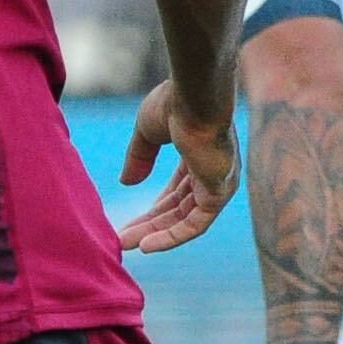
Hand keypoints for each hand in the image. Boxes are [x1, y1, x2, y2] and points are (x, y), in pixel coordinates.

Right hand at [117, 78, 238, 250]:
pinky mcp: (220, 192)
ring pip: (185, 218)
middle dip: (149, 225)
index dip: (154, 208)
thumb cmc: (174, 104)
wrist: (195, 97)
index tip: (129, 221)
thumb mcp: (148, 132)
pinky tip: (146, 246)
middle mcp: (213, 170)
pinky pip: (196, 224)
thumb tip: (127, 183)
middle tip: (122, 239)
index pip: (178, 190)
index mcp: (200, 153)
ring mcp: (219, 182)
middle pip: (179, 207)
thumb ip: (139, 157)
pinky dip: (172, 237)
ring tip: (125, 244)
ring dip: (155, 233)